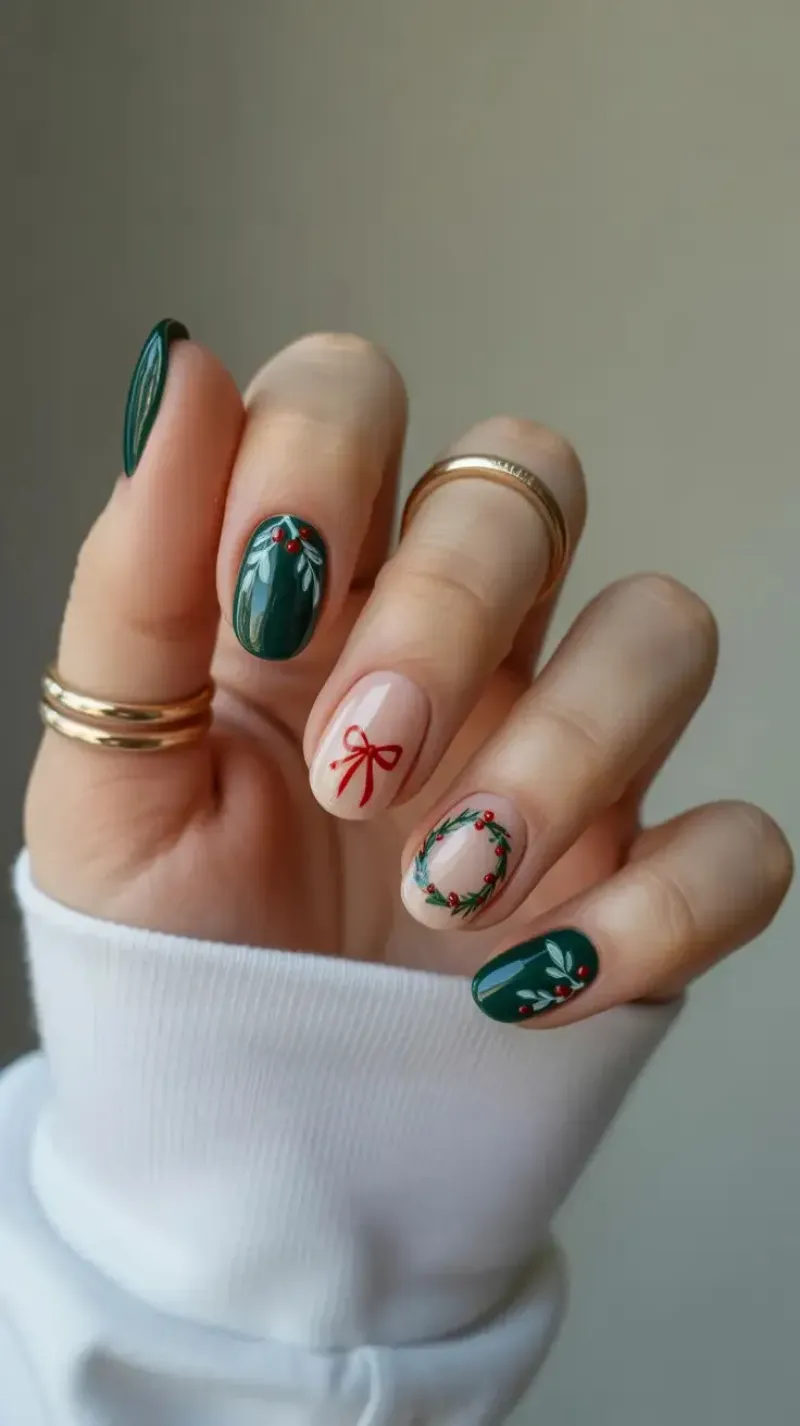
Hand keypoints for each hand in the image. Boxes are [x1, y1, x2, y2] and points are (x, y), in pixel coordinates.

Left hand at [25, 330, 792, 1018]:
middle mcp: (458, 639)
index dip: (321, 462)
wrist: (236, 1121)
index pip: (355, 396)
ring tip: (437, 893)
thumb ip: (136, 571)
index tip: (266, 613)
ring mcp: (563, 751)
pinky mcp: (641, 881)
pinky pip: (738, 845)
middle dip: (448, 615)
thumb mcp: (109, 767)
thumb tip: (174, 361)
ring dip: (560, 757)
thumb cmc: (167, 937)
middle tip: (355, 770)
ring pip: (662, 628)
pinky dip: (657, 912)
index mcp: (317, 588)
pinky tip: (530, 984)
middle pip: (530, 481)